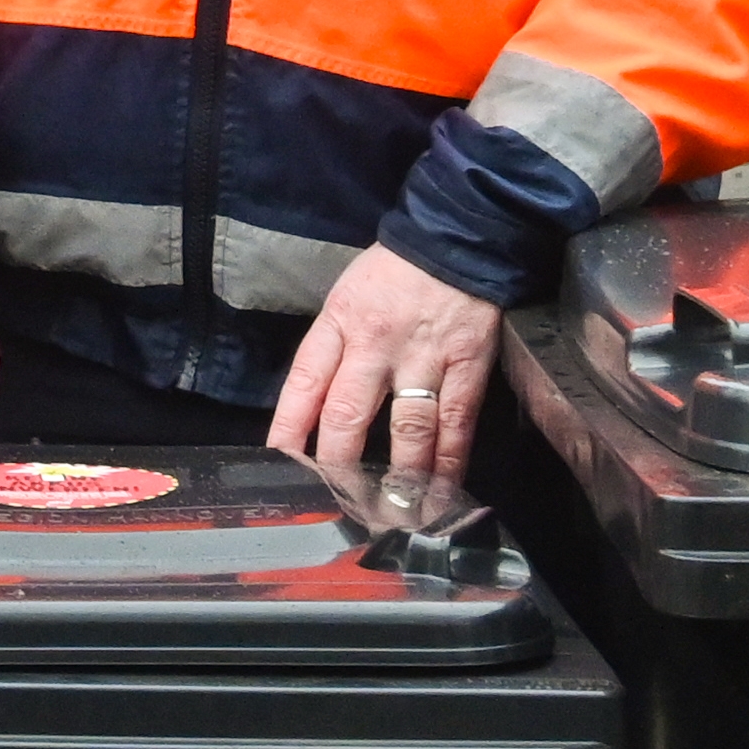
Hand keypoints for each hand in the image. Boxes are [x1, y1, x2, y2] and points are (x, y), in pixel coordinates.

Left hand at [265, 246, 509, 490]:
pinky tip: (441, 489)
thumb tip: (315, 408)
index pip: (304, 382)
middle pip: (348, 412)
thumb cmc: (393, 272)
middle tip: (335, 504)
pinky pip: (456, 422)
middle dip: (338, 465)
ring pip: (406, 426)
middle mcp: (376, 344)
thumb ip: (333, 349)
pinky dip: (449, 460)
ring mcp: (425, 357)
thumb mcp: (345, 297)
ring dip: (399, 475)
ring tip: (390, 511)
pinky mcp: (469, 365)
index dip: (289, 428)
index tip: (280, 467)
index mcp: (339, 323)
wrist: (458, 237)